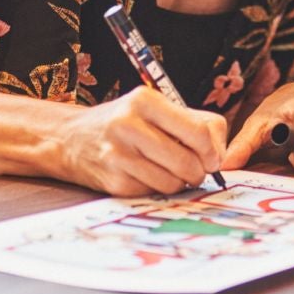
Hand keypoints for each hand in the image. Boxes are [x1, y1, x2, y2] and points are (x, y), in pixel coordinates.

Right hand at [54, 87, 227, 196]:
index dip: (212, 152)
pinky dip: (157, 189)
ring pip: (173, 182)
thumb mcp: (157, 109)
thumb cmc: (125, 124)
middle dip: (198, 173)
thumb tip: (222, 157)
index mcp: (145, 101)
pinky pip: (153, 193)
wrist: (71, 139)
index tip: (211, 159)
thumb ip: (196, 124)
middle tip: (194, 172)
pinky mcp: (113, 181)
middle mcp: (128, 124)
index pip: (198, 133)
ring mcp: (118, 154)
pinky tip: (146, 176)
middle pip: (188, 162)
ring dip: (179, 184)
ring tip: (169, 172)